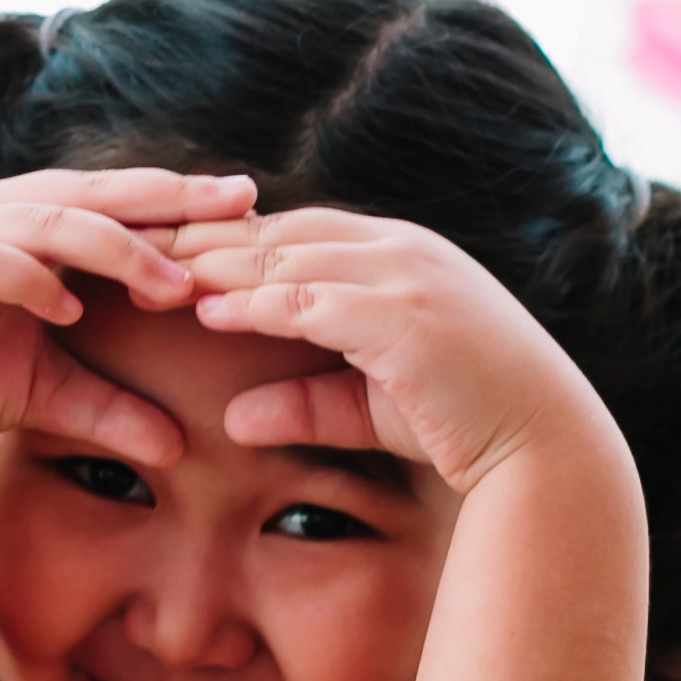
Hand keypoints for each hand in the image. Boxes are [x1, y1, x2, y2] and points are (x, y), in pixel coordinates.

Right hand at [0, 169, 255, 480]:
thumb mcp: (49, 394)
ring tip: (169, 282)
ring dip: (114, 247)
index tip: (250, 210)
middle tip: (237, 207)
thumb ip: (112, 407)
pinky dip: (31, 280)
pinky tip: (71, 309)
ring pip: (48, 219)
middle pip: (92, 191)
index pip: (114, 199)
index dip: (179, 200)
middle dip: (168, 199)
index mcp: (24, 223)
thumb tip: (181, 445)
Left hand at [171, 207, 623, 498]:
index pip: (299, 232)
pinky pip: (311, 301)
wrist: (544, 449)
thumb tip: (234, 418)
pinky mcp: (403, 315)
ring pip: (289, 257)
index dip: (232, 241)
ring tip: (152, 274)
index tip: (169, 252)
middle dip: (208, 238)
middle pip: (282, 231)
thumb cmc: (467, 426)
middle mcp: (404, 249)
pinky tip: (207, 311)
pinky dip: (256, 303)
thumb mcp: (371, 407)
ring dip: (218, 264)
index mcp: (401, 254)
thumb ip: (305, 401)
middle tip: (136, 247)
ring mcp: (407, 276)